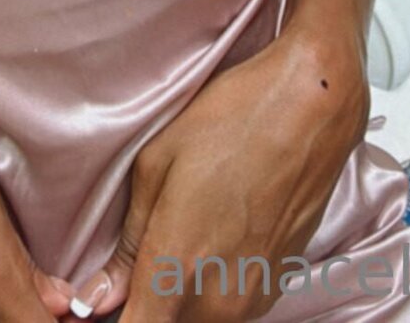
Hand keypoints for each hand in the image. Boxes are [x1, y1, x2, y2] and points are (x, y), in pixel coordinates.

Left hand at [71, 35, 369, 320]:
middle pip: (167, 322)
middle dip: (148, 299)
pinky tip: (218, 231)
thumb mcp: (157, 164)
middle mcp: (217, 299)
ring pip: (197, 317)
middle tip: (144, 248)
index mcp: (177, 266)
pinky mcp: (276, 288)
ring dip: (182, 293)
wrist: (311, 108)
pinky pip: (228, 304)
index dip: (113, 313)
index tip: (104, 299)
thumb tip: (98, 297)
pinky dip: (214, 285)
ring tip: (187, 228)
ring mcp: (251, 299)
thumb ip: (128, 244)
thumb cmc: (231, 121)